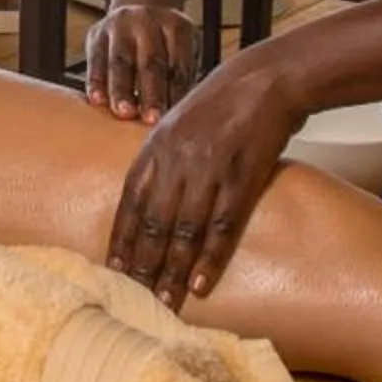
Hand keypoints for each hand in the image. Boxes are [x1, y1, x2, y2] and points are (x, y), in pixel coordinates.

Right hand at [82, 0, 200, 121]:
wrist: (137, 8)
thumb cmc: (165, 42)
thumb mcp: (183, 47)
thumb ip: (183, 76)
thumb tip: (182, 114)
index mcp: (176, 26)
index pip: (178, 64)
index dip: (177, 93)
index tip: (176, 118)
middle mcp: (147, 21)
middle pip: (151, 61)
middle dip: (152, 93)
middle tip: (152, 120)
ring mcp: (120, 26)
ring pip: (120, 61)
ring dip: (122, 90)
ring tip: (125, 113)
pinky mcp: (96, 34)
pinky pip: (95, 60)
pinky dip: (96, 82)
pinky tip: (97, 100)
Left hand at [106, 54, 304, 307]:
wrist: (267, 79)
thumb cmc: (222, 100)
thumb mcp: (178, 119)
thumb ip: (161, 156)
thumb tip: (148, 195)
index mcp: (156, 145)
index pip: (130, 201)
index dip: (122, 238)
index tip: (113, 269)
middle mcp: (176, 160)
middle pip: (153, 222)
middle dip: (143, 264)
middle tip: (133, 297)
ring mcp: (209, 170)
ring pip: (184, 231)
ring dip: (172, 271)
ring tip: (164, 302)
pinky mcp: (242, 179)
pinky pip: (221, 227)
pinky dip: (209, 259)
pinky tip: (199, 284)